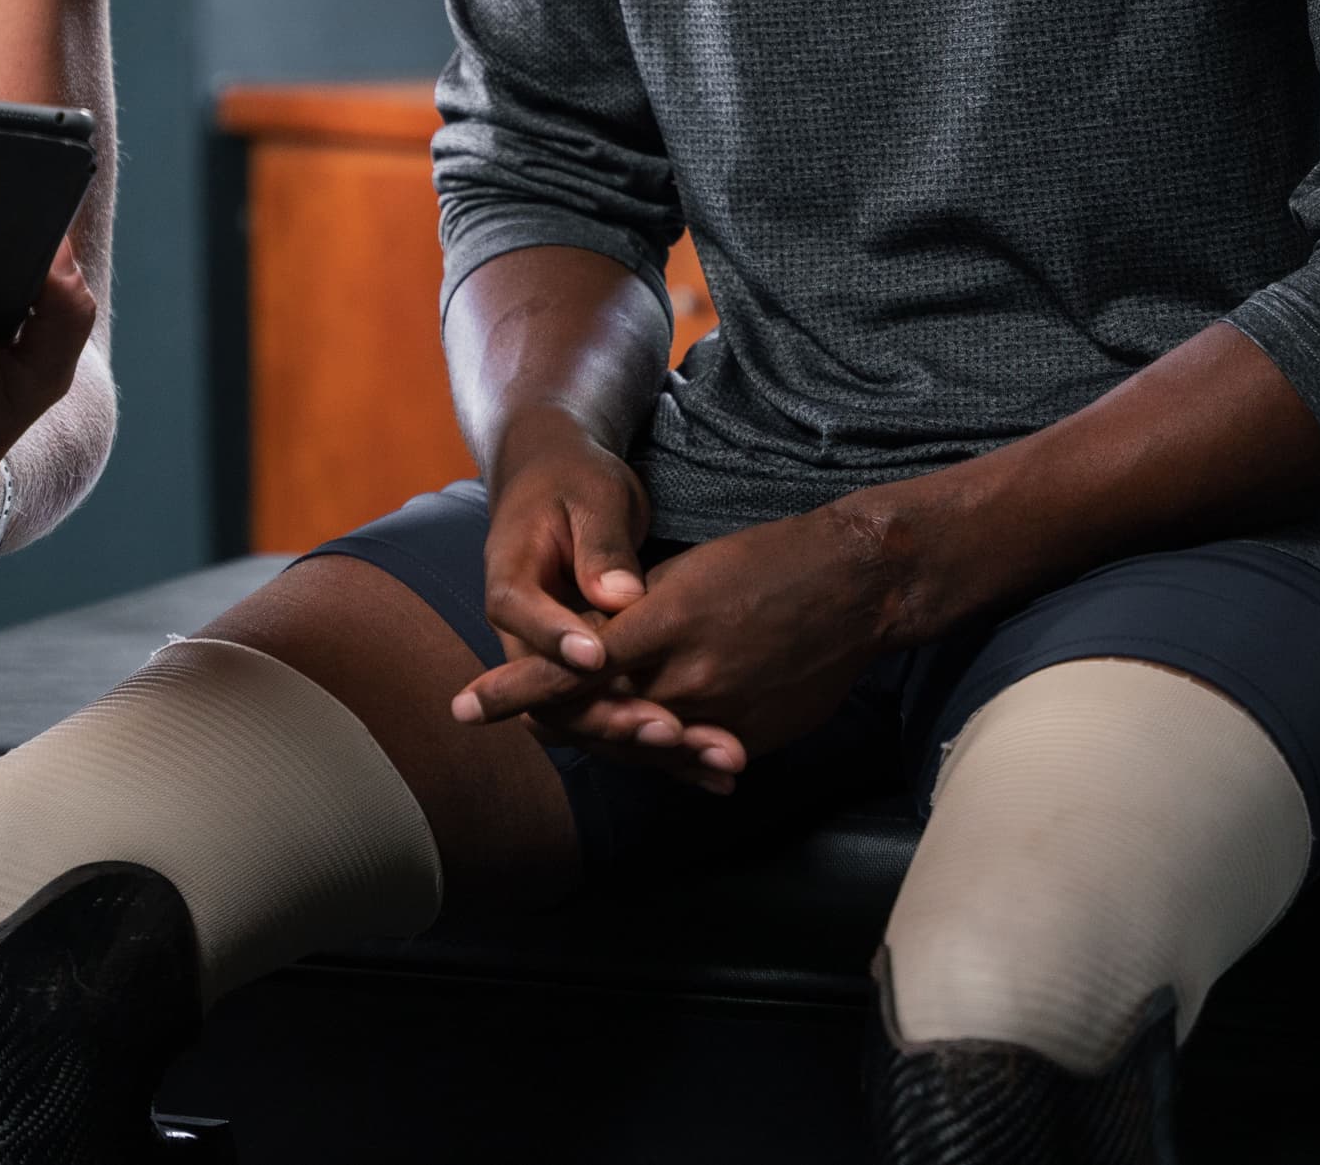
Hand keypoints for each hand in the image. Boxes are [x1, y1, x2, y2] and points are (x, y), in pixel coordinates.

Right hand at [440, 406, 745, 784]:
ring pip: (588, 719)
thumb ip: (601, 547)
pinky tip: (712, 764)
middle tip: (671, 729)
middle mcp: (526, 636)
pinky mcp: (590, 672)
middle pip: (556, 696)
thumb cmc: (574, 481)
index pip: (526, 620)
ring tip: (712, 756)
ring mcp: (557, 660)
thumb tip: (619, 597)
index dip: (559, 643)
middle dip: (613, 717)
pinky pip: (615, 714)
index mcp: (512, 583)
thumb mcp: (590, 498)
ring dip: (645, 744)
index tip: (597, 658)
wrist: (553, 482)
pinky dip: (659, 743)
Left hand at [456, 478, 991, 788]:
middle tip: (523, 727)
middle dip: (563, 725)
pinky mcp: (753, 733)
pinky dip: (677, 759)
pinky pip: (697, 758)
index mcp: (657, 624)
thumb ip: (637, 617)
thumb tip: (593, 646)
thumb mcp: (686, 575)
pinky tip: (668, 758)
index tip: (464, 706)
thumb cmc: (766, 560)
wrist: (855, 583)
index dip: (513, 692)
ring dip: (618, 744)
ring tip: (598, 737)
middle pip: (598, 720)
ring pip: (645, 745)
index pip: (566, 668)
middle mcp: (682, 676)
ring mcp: (720, 711)